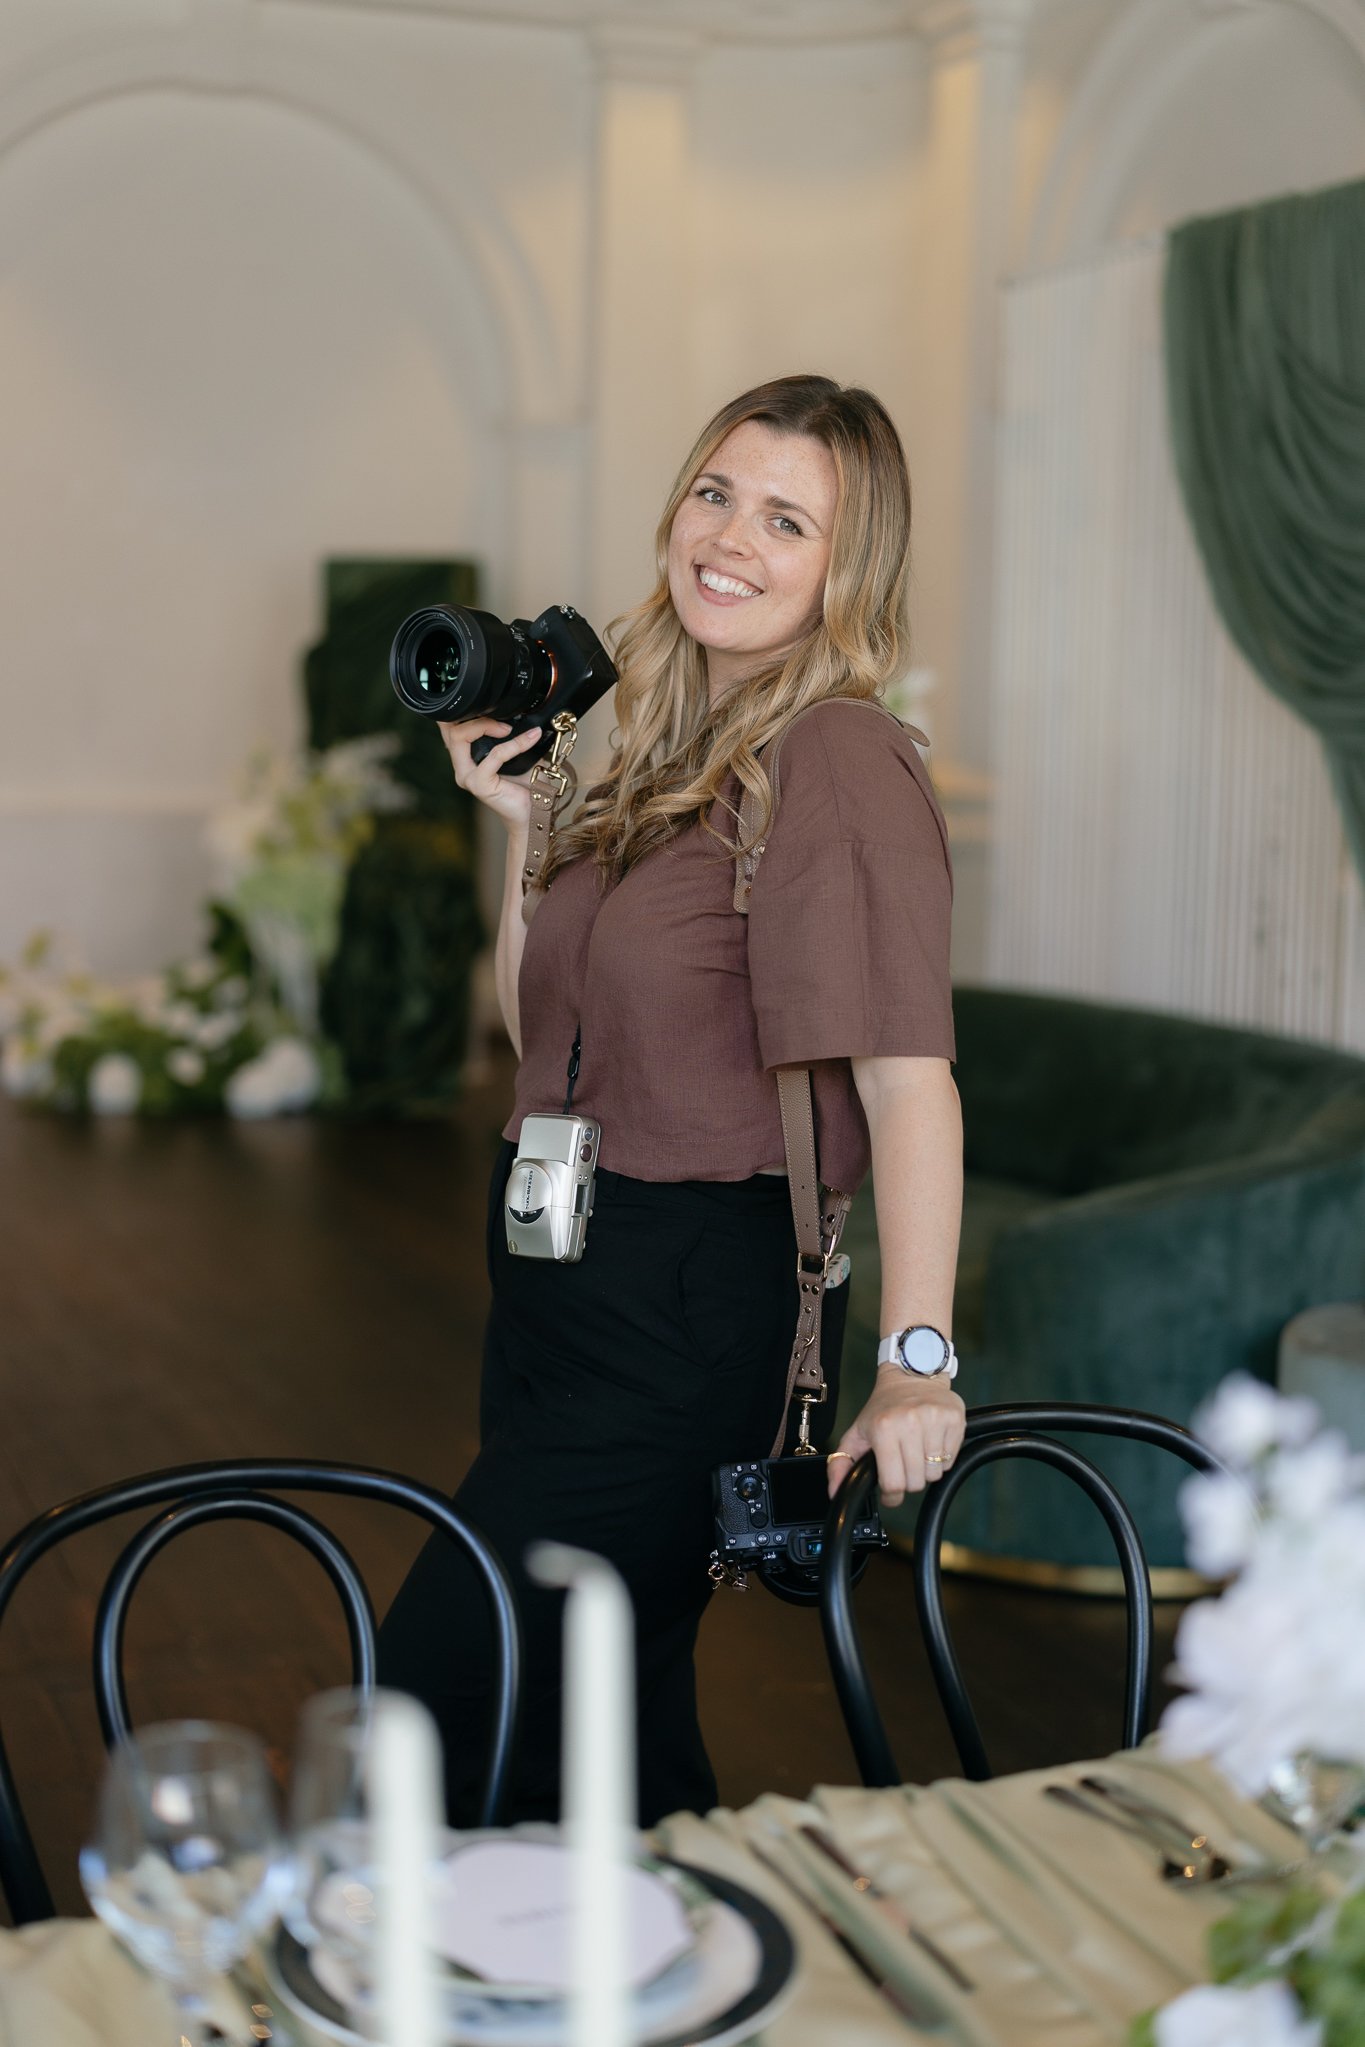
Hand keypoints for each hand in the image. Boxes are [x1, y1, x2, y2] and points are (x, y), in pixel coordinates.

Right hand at [438, 718, 542, 831]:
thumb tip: (520, 707)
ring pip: (460, 737)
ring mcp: (468, 777)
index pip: (450, 728)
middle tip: (503, 721)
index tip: (491, 708)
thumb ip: (509, 731)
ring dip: (485, 726)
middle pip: (450, 729)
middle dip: (474, 717)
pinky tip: (530, 739)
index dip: (462, 712)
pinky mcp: (480, 785)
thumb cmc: (526, 783)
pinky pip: (493, 756)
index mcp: (466, 758)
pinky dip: (513, 745)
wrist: (535, 810)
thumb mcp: (516, 750)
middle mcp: (462, 767)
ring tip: (510, 729)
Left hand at [827, 1367, 965, 1505]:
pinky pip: (951, 1460)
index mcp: (884, 1428)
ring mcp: (934, 1420)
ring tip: (917, 1451)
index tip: (890, 1492)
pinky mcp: (954, 1419)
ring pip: (935, 1474)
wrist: (911, 1375)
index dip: (891, 1495)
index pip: (894, 1484)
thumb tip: (835, 1492)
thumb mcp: (857, 1432)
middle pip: (916, 1482)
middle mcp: (910, 1422)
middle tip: (903, 1464)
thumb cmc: (884, 1407)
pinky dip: (942, 1458)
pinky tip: (931, 1442)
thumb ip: (841, 1464)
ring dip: (926, 1470)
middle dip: (908, 1480)